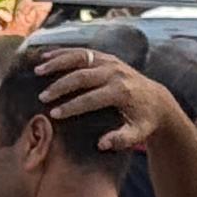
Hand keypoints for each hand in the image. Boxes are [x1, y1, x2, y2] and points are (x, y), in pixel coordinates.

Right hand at [32, 47, 178, 153]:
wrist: (158, 100)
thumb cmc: (144, 120)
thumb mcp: (138, 134)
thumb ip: (121, 140)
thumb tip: (101, 144)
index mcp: (122, 92)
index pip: (91, 99)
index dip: (71, 106)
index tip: (53, 114)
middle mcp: (116, 73)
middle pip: (82, 76)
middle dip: (60, 86)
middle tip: (42, 97)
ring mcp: (111, 62)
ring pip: (80, 58)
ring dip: (57, 63)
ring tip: (38, 71)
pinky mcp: (107, 57)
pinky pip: (83, 52)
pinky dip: (63, 52)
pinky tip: (45, 56)